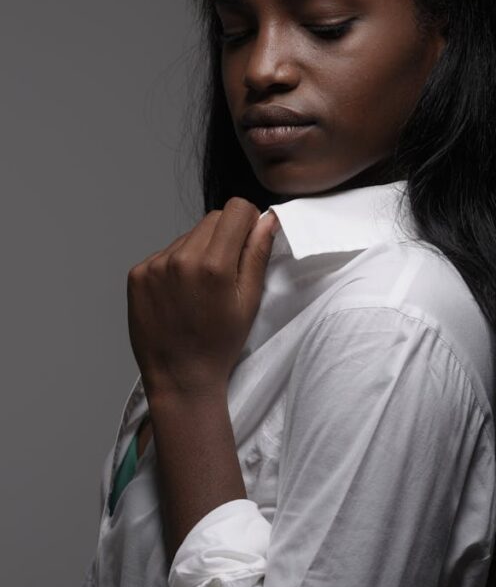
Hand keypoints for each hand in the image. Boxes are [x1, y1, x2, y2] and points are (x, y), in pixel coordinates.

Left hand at [127, 198, 278, 402]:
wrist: (179, 376)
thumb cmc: (219, 345)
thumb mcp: (249, 302)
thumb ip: (257, 255)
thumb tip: (267, 219)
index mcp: (214, 265)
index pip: (235, 209)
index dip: (248, 222)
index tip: (248, 241)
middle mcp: (181, 259)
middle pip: (212, 219)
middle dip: (225, 236)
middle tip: (226, 272)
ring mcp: (154, 266)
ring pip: (188, 236)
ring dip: (199, 251)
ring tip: (200, 289)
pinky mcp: (137, 274)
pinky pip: (165, 253)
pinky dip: (176, 265)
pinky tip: (180, 294)